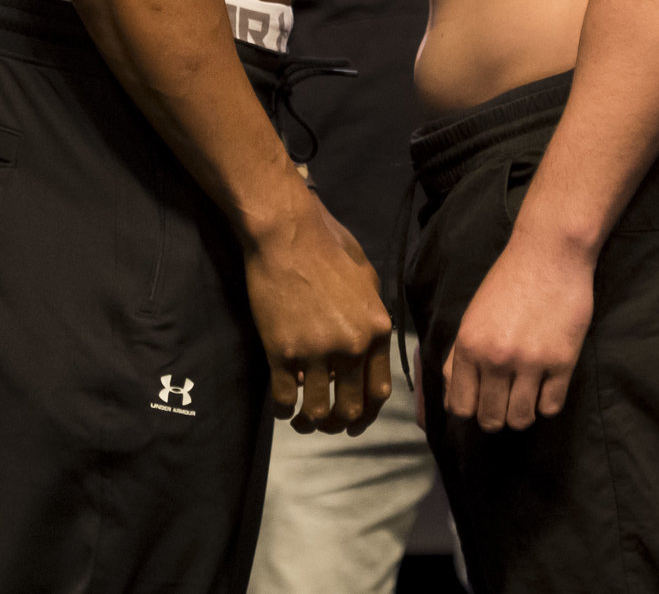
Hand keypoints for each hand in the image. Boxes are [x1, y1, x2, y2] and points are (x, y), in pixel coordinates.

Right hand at [241, 192, 392, 435]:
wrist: (287, 233)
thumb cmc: (328, 246)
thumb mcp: (367, 278)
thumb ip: (371, 315)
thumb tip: (366, 342)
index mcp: (377, 329)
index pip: (379, 391)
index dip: (367, 415)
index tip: (355, 423)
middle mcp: (352, 346)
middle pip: (351, 408)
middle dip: (338, 425)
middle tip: (326, 425)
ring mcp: (317, 351)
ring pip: (318, 411)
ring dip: (309, 424)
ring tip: (300, 421)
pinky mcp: (283, 351)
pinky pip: (284, 398)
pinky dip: (282, 410)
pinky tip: (280, 407)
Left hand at [443, 230, 594, 431]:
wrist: (549, 254)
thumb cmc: (508, 282)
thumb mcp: (472, 316)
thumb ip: (460, 356)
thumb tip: (453, 395)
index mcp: (469, 346)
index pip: (460, 406)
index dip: (470, 410)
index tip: (481, 403)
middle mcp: (496, 358)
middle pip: (490, 419)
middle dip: (496, 417)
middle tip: (505, 403)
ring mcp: (531, 362)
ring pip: (521, 419)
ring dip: (522, 413)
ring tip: (526, 396)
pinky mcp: (562, 362)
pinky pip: (551, 407)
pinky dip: (547, 404)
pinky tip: (546, 387)